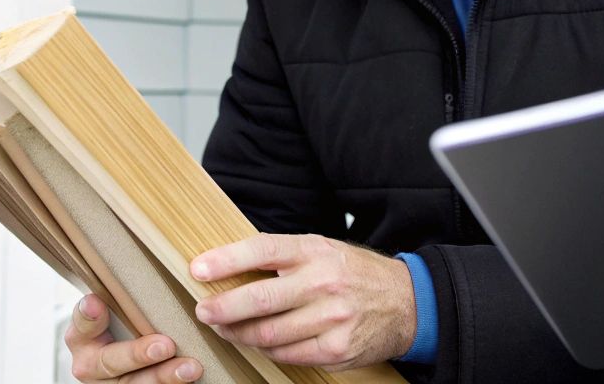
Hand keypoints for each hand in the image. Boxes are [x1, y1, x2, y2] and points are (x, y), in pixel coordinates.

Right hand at [64, 294, 201, 382]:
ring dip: (164, 377)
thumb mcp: (112, 310)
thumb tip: (101, 296)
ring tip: (191, 368)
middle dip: (138, 354)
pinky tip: (192, 379)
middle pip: (111, 363)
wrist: (127, 357)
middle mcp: (91, 367)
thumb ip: (113, 299)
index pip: (82, 325)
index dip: (89, 316)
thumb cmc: (121, 325)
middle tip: (166, 345)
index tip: (96, 303)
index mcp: (82, 339)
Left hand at [190, 233, 415, 368]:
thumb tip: (229, 265)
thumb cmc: (353, 273)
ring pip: (269, 334)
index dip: (226, 260)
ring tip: (225, 329)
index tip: (198, 269)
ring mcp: (331, 319)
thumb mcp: (322, 249)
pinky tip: (257, 342)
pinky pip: (287, 355)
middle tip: (203, 311)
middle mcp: (323, 283)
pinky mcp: (336, 350)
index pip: (263, 250)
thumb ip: (283, 257)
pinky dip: (266, 350)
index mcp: (315, 251)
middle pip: (261, 298)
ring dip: (239, 334)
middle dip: (223, 308)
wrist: (406, 302)